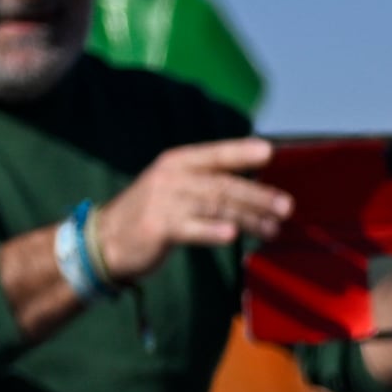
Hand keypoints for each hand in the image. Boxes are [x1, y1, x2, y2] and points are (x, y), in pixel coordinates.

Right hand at [93, 139, 295, 283]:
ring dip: (248, 218)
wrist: (106, 239)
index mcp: (178, 162)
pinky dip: (212, 231)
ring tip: (273, 229)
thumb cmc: (152, 214)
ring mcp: (164, 202)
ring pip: (214, 207)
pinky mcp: (158, 228)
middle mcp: (172, 177)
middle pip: (222, 184)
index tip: (269, 151)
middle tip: (286, 206)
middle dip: (257, 195)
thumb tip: (256, 191)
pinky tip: (232, 235)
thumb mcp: (176, 188)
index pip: (215, 154)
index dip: (241, 152)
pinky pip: (191, 229)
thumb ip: (208, 185)